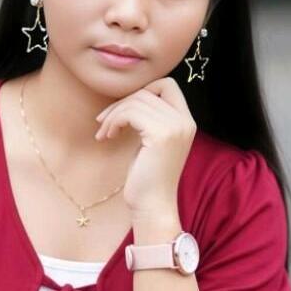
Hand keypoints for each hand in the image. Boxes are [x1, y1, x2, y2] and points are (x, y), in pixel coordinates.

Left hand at [94, 77, 195, 213]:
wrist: (152, 206)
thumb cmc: (147, 177)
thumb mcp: (150, 141)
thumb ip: (148, 118)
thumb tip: (127, 99)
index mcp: (186, 121)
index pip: (167, 85)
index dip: (142, 91)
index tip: (124, 110)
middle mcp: (185, 121)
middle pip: (146, 91)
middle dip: (121, 104)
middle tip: (104, 122)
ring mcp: (175, 127)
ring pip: (136, 101)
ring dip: (113, 115)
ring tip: (104, 133)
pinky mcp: (161, 135)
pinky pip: (130, 113)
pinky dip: (114, 121)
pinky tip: (107, 136)